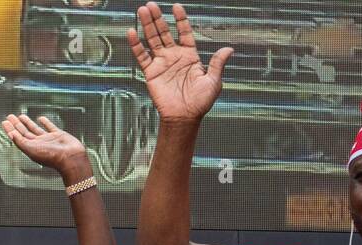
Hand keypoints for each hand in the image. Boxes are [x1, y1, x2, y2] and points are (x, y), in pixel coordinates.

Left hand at [1, 114, 89, 178]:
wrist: (71, 158)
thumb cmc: (52, 157)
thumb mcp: (32, 149)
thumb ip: (20, 142)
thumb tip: (10, 134)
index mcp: (30, 148)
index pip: (17, 137)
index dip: (10, 129)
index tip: (4, 122)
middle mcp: (38, 144)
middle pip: (24, 132)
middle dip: (16, 125)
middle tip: (10, 117)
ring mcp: (48, 139)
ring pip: (34, 129)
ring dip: (27, 122)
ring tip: (21, 116)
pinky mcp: (58, 135)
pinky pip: (49, 127)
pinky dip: (45, 122)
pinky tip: (40, 118)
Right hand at [128, 3, 233, 122]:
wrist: (184, 117)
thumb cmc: (200, 102)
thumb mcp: (214, 81)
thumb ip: (218, 63)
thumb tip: (229, 49)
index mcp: (190, 56)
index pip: (184, 32)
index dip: (181, 20)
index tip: (176, 7)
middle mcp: (175, 56)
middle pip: (165, 32)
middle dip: (158, 18)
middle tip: (151, 5)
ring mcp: (162, 63)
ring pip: (152, 39)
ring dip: (147, 25)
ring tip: (142, 11)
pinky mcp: (151, 72)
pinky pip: (142, 56)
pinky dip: (136, 44)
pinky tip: (132, 32)